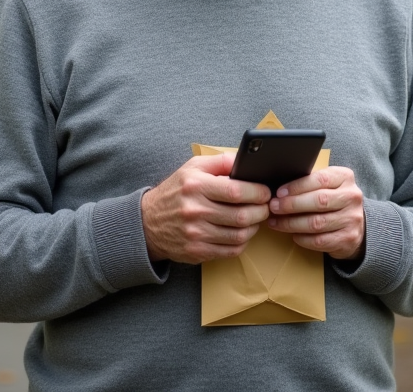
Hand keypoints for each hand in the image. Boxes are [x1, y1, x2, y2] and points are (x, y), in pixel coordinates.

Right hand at [141, 152, 271, 263]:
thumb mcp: (192, 168)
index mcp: (195, 186)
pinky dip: (243, 242)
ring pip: (239, 235)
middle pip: (241, 216)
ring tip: (255, 219)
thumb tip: (245, 160)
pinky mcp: (197, 252)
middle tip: (265, 206)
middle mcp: (195, 211)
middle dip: (261, 211)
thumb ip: (220, 161)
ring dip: (254, 227)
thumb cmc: (175, 192)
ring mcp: (195, 234)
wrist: (147, 223)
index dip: (257, 192)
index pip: (236, 191)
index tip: (265, 191)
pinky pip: (230, 251)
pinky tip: (242, 233)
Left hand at [265, 166, 365, 260]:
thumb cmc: (334, 201)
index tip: (279, 192)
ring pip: (316, 223)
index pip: (320, 179)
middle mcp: (352, 197)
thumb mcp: (329, 185)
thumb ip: (310, 183)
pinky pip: (319, 240)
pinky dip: (302, 238)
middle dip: (292, 205)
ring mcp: (352, 219)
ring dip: (292, 223)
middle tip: (274, 207)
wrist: (358, 225)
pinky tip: (293, 235)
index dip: (297, 186)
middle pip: (319, 201)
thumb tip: (280, 189)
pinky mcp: (348, 239)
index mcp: (345, 178)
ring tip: (276, 222)